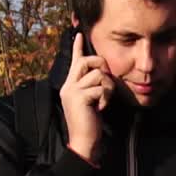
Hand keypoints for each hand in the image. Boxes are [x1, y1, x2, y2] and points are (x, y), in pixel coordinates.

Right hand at [59, 32, 114, 162]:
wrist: (83, 141)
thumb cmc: (89, 123)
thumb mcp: (90, 101)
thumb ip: (92, 87)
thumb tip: (102, 75)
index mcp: (70, 85)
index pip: (74, 62)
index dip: (77, 48)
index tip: (79, 34)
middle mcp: (68, 85)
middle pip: (87, 61)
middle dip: (101, 65)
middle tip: (107, 79)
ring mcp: (72, 91)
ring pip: (98, 75)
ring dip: (107, 88)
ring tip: (102, 102)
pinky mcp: (79, 97)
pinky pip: (100, 88)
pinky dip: (105, 99)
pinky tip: (100, 109)